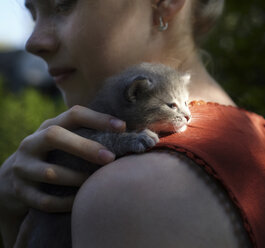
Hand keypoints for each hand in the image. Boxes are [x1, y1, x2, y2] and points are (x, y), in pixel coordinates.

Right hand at [0, 105, 125, 217]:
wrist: (13, 177)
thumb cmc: (53, 156)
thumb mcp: (64, 140)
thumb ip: (87, 136)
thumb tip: (129, 135)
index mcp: (48, 127)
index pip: (73, 114)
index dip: (98, 119)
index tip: (122, 127)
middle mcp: (31, 143)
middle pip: (54, 136)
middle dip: (84, 147)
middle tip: (110, 158)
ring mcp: (23, 167)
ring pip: (50, 172)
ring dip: (76, 178)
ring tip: (96, 182)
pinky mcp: (20, 191)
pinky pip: (44, 200)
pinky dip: (65, 203)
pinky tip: (81, 201)